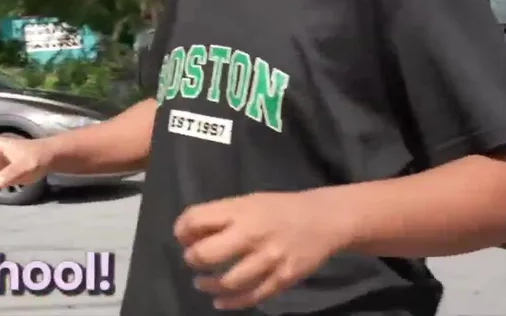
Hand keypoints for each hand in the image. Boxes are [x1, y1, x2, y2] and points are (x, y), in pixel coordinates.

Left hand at [174, 190, 349, 309]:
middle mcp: (252, 234)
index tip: (183, 237)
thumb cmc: (278, 209)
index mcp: (240, 211)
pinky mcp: (283, 278)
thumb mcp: (247, 202)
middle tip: (193, 260)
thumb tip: (189, 234)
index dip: (182, 230)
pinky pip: (253, 296)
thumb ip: (221, 216)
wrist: (323, 219)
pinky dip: (231, 302)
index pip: (196, 220)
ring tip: (202, 283)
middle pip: (207, 254)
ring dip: (208, 284)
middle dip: (193, 259)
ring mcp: (269, 259)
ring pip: (228, 281)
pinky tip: (219, 301)